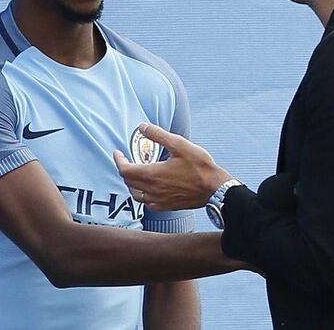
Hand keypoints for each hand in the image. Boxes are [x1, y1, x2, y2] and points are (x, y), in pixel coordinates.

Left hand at [114, 123, 231, 210]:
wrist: (215, 189)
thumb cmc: (200, 167)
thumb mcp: (179, 144)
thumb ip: (158, 135)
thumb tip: (142, 127)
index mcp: (152, 174)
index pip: (125, 170)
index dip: (118, 160)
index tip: (118, 153)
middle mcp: (152, 190)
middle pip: (128, 182)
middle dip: (124, 169)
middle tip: (127, 160)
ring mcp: (159, 201)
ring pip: (136, 194)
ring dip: (132, 183)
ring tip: (137, 173)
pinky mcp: (167, 206)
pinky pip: (147, 203)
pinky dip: (143, 194)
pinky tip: (149, 188)